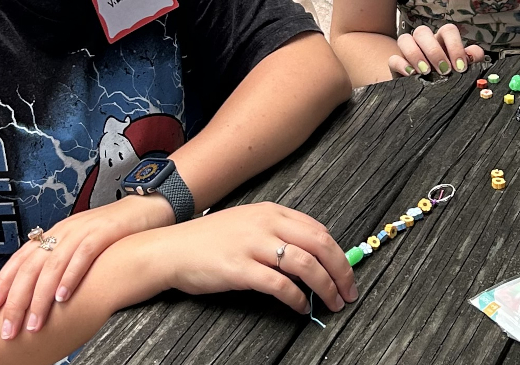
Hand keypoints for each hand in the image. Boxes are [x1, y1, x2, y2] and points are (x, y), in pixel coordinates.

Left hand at [0, 194, 170, 338]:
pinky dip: (70, 278)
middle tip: (9, 327)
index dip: (3, 283)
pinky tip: (63, 298)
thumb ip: (60, 260)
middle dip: (17, 300)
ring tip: (34, 323)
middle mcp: (63, 231)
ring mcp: (82, 231)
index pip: (20, 259)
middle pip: (31, 267)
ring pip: (52, 265)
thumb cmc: (112, 232)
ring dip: (41, 298)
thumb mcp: (79, 242)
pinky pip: (82, 256)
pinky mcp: (104, 233)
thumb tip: (40, 290)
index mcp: (54, 233)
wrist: (145, 208)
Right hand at [161, 202, 357, 314]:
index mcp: (271, 211)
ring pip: (306, 264)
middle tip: (349, 290)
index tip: (347, 271)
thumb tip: (310, 252)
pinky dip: (298, 299)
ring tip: (332, 302)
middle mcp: (266, 224)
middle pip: (320, 244)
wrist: (170, 250)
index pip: (319, 229)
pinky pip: (280, 286)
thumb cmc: (207, 240)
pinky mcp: (240, 269)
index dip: (340, 253)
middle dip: (342, 270)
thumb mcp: (247, 223)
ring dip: (326, 286)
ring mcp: (253, 245)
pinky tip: (301, 308)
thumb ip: (277, 231)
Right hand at [390, 23, 484, 78]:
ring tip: (426, 73)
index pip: (447, 30)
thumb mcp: (462, 70)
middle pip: (422, 31)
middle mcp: (424, 42)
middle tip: (444, 71)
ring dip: (415, 54)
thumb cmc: (447, 77)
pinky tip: (412, 75)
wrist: (427, 93)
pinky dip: (402, 65)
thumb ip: (472, 60)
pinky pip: (393, 58)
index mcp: (442, 40)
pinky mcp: (396, 65)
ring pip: (405, 38)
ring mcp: (407, 51)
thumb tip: (474, 54)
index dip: (455, 46)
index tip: (460, 67)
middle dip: (434, 51)